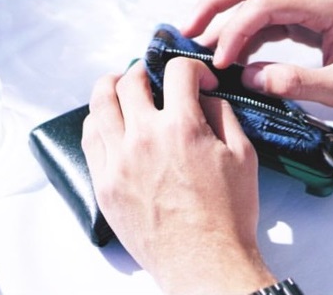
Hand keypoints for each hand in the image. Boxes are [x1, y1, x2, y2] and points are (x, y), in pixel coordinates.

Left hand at [81, 59, 275, 293]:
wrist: (204, 263)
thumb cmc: (228, 215)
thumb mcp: (243, 156)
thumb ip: (223, 115)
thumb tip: (204, 96)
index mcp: (181, 127)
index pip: (176, 70)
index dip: (192, 68)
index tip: (199, 82)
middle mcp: (143, 137)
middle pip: (129, 80)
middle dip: (146, 70)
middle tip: (155, 79)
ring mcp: (117, 161)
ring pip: (99, 103)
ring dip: (112, 86)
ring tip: (122, 87)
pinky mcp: (103, 183)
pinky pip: (89, 138)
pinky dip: (98, 120)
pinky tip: (109, 121)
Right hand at [182, 0, 332, 115]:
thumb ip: (295, 83)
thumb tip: (250, 79)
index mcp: (325, 4)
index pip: (264, 5)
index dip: (234, 31)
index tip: (220, 62)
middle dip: (215, 3)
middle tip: (187, 28)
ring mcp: (310, 0)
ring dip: (225, 15)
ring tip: (201, 42)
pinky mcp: (307, 14)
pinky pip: (266, 13)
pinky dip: (244, 30)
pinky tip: (232, 52)